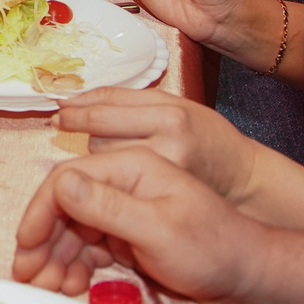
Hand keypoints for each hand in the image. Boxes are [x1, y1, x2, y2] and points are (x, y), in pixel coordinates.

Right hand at [12, 147, 274, 303]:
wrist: (250, 279)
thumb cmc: (214, 249)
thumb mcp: (158, 229)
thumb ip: (108, 205)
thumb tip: (60, 183)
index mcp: (132, 167)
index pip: (67, 180)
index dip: (41, 212)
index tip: (26, 245)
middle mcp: (124, 185)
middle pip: (65, 208)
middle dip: (43, 243)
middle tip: (25, 277)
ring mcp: (125, 212)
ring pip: (74, 233)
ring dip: (56, 260)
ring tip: (47, 290)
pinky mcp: (128, 238)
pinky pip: (90, 251)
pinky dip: (77, 269)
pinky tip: (72, 288)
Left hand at [54, 87, 266, 207]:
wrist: (243, 181)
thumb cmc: (207, 136)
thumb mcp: (175, 105)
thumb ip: (126, 101)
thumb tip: (74, 99)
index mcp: (170, 117)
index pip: (104, 113)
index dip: (75, 113)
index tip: (59, 113)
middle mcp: (168, 148)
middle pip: (99, 140)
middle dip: (93, 136)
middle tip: (102, 134)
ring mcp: (164, 181)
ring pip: (105, 164)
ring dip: (102, 159)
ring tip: (124, 157)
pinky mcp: (161, 203)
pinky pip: (117, 188)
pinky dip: (113, 182)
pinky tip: (125, 179)